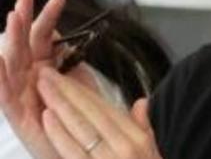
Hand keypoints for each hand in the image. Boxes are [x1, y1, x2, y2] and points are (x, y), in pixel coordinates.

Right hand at [0, 0, 66, 158]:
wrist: (83, 151)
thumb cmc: (81, 120)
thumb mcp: (80, 84)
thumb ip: (71, 61)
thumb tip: (65, 37)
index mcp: (46, 68)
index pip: (45, 36)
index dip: (50, 16)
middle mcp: (30, 79)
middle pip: (24, 44)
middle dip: (24, 18)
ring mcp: (22, 96)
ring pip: (12, 64)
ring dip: (11, 40)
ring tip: (13, 17)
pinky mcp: (18, 117)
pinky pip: (5, 96)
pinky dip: (0, 78)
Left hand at [37, 68, 161, 158]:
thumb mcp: (152, 152)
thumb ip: (144, 126)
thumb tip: (141, 102)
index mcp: (139, 139)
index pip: (107, 109)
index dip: (83, 91)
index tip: (65, 77)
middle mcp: (127, 147)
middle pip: (92, 113)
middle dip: (67, 92)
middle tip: (46, 75)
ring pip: (82, 128)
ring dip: (60, 106)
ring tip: (43, 89)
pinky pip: (75, 151)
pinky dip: (60, 133)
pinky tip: (49, 118)